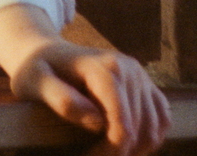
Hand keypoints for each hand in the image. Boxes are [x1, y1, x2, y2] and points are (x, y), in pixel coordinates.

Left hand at [0, 5, 169, 155]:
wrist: (45, 51)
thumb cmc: (36, 69)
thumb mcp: (34, 81)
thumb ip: (61, 99)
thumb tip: (96, 121)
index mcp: (104, 68)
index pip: (122, 122)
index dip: (111, 150)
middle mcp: (129, 69)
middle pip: (140, 128)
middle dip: (120, 153)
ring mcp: (140, 76)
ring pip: (155, 127)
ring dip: (137, 150)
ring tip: (106, 154)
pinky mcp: (145, 85)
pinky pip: (162, 119)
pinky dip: (150, 139)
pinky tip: (125, 147)